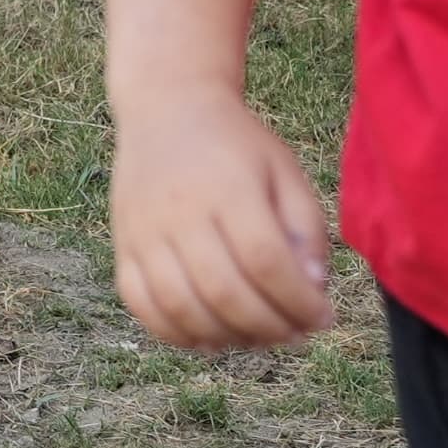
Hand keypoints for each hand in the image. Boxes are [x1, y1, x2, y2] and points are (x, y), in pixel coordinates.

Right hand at [107, 90, 336, 350]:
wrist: (167, 109)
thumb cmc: (236, 146)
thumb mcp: (284, 171)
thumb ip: (307, 229)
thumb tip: (313, 288)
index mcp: (229, 188)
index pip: (265, 261)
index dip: (299, 301)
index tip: (324, 318)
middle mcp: (180, 211)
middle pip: (224, 291)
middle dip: (270, 327)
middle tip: (296, 334)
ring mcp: (145, 231)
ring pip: (181, 306)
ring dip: (228, 337)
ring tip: (259, 337)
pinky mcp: (123, 245)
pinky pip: (141, 303)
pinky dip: (175, 333)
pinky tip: (211, 337)